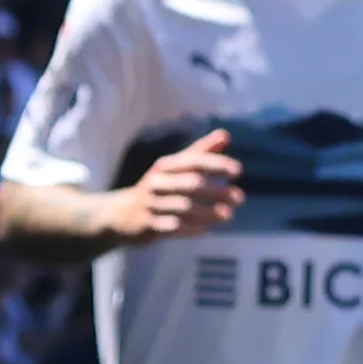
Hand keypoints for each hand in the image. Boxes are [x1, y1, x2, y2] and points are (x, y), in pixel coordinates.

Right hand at [120, 130, 244, 239]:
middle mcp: (157, 182)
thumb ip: (200, 152)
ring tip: (228, 215)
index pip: (193, 160)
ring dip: (208, 212)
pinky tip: (205, 229)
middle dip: (218, 191)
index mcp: (165, 166)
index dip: (216, 164)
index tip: (238, 171)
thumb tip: (225, 134)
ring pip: (183, 207)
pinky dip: (191, 228)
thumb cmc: (160, 187)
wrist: (122, 214)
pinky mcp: (148, 224)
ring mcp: (151, 203)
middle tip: (240, 198)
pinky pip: (173, 226)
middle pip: (191, 184)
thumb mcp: (176, 168)